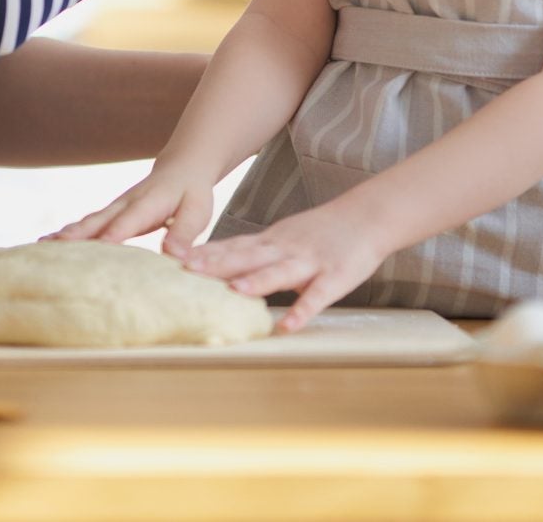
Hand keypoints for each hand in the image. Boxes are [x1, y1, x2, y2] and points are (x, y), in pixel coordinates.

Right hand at [47, 164, 217, 256]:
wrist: (181, 168)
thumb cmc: (191, 194)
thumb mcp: (197, 212)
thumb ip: (184, 233)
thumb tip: (175, 257)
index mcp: (148, 203)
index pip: (129, 220)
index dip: (114, 233)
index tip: (99, 245)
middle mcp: (125, 204)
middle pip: (98, 219)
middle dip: (76, 234)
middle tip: (52, 246)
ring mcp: (114, 208)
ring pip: (87, 221)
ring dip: (64, 234)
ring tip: (39, 246)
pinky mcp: (109, 214)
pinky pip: (86, 224)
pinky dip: (67, 234)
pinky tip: (47, 244)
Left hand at [185, 203, 392, 331]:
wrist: (368, 216)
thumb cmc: (321, 231)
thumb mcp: (283, 236)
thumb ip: (254, 251)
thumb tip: (217, 265)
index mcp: (271, 241)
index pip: (232, 246)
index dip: (205, 253)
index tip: (173, 259)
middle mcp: (285, 248)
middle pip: (247, 256)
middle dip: (218, 265)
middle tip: (188, 272)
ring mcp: (310, 261)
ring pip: (279, 272)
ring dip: (256, 282)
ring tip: (233, 292)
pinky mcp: (335, 277)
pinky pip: (317, 297)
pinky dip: (302, 311)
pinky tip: (287, 326)